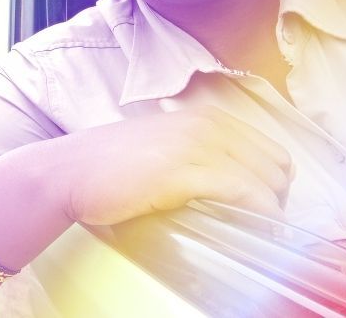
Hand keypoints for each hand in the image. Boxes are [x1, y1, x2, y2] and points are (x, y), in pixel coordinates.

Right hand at [53, 106, 292, 225]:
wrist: (68, 172)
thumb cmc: (109, 165)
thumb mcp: (160, 144)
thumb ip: (195, 150)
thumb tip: (228, 179)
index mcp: (201, 116)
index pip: (268, 147)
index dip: (273, 180)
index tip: (262, 205)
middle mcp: (203, 123)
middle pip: (274, 162)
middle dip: (277, 196)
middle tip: (261, 222)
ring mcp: (194, 145)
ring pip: (263, 177)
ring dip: (269, 208)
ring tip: (256, 229)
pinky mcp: (183, 172)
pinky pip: (243, 192)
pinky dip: (257, 212)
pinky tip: (250, 225)